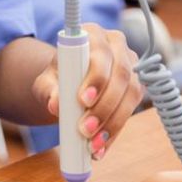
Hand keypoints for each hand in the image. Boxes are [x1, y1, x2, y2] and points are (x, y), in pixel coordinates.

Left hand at [29, 23, 141, 159]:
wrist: (68, 85)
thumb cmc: (58, 78)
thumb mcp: (46, 82)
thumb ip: (48, 89)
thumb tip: (55, 104)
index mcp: (93, 34)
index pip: (101, 52)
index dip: (96, 77)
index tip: (82, 100)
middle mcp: (117, 45)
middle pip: (120, 74)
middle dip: (104, 106)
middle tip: (85, 130)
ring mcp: (131, 65)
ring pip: (131, 93)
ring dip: (112, 122)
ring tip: (92, 144)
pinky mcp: (136, 86)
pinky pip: (132, 109)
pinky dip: (116, 130)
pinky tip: (102, 146)